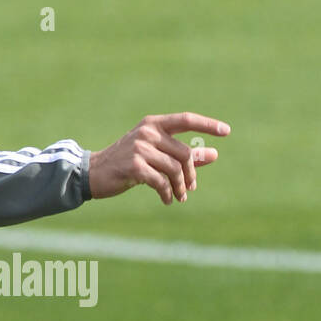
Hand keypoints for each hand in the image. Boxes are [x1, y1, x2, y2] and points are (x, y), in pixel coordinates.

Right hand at [89, 113, 229, 204]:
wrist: (94, 173)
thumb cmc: (127, 162)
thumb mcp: (156, 155)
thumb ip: (184, 154)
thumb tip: (214, 154)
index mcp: (153, 124)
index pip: (185, 120)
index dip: (207, 124)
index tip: (227, 131)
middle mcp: (146, 132)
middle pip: (184, 153)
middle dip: (190, 173)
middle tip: (190, 188)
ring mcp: (139, 148)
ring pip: (174, 169)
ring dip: (180, 187)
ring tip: (179, 197)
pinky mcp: (134, 166)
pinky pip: (161, 181)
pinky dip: (168, 193)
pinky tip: (167, 200)